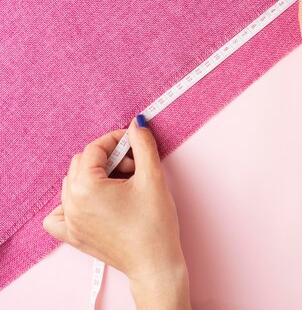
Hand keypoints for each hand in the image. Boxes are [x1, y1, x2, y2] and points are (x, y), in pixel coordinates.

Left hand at [43, 117, 190, 309]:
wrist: (155, 263)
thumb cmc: (155, 225)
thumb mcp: (153, 178)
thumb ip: (143, 145)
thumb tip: (137, 124)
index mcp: (86, 187)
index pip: (94, 149)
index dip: (116, 140)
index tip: (134, 141)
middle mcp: (71, 203)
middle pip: (82, 163)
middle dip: (109, 158)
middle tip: (135, 167)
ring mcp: (70, 221)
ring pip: (73, 183)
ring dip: (96, 176)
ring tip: (123, 185)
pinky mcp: (73, 236)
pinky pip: (59, 212)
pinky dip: (72, 202)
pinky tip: (94, 202)